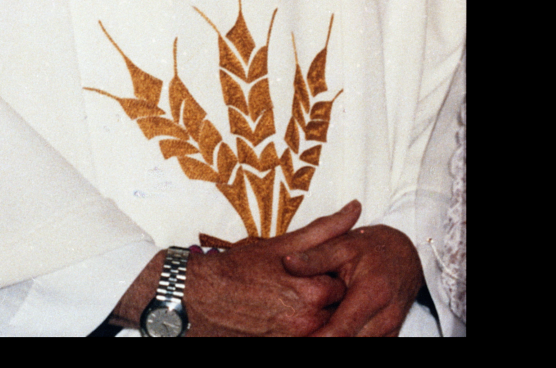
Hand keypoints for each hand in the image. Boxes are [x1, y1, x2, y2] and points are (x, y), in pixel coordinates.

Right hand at [115, 200, 358, 335]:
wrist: (200, 297)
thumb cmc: (239, 268)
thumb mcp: (283, 244)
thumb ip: (324, 229)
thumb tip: (355, 209)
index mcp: (312, 292)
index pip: (346, 285)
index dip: (334, 274)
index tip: (320, 269)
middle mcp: (307, 321)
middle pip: (337, 309)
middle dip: (328, 297)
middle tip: (303, 284)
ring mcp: (294, 338)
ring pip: (322, 325)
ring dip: (316, 313)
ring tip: (291, 298)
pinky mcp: (281, 346)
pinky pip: (305, 336)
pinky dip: (301, 326)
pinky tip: (283, 312)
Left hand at [281, 215, 422, 336]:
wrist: (406, 255)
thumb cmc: (371, 248)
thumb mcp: (343, 245)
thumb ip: (315, 257)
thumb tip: (287, 263)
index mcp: (372, 293)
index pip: (340, 331)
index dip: (317, 339)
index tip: (296, 338)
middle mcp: (386, 317)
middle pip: (350, 344)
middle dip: (323, 342)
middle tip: (297, 337)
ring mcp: (391, 329)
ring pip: (360, 347)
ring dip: (335, 342)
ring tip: (310, 335)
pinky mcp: (391, 336)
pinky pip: (369, 346)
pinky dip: (349, 341)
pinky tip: (328, 334)